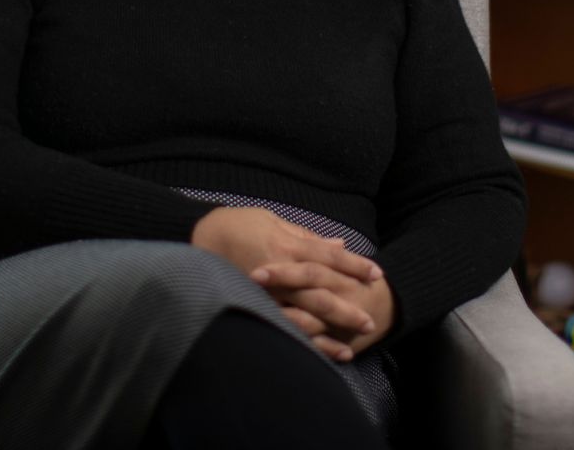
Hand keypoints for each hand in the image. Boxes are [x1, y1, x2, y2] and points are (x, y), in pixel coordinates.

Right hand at [191, 206, 385, 360]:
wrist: (196, 238)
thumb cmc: (237, 225)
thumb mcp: (273, 222)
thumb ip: (306, 237)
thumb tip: (339, 245)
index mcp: (286, 245)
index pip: (327, 256)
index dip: (353, 265)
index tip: (377, 274)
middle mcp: (279, 270)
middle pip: (320, 290)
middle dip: (346, 305)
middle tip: (369, 320)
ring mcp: (265, 292)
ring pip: (302, 314)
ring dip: (327, 330)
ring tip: (351, 345)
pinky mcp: (252, 306)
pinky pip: (279, 326)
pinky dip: (300, 340)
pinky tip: (313, 351)